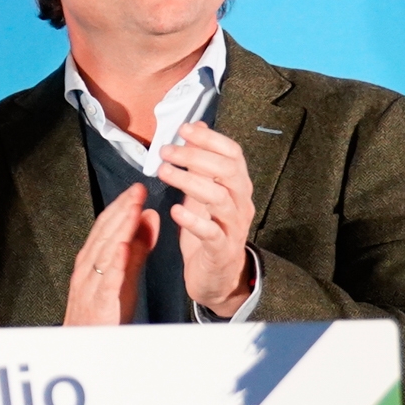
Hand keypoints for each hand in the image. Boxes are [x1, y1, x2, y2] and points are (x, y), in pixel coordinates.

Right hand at [63, 186, 156, 326]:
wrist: (84, 346)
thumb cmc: (103, 313)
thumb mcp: (124, 274)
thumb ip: (137, 248)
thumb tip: (149, 219)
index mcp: (93, 260)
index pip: (107, 227)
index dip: (121, 207)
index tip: (136, 190)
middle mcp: (88, 269)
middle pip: (105, 234)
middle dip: (121, 210)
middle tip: (136, 191)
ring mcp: (91, 284)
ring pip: (105, 251)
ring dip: (119, 228)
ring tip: (132, 209)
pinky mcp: (100, 301)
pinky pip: (107, 279)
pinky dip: (114, 262)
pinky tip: (122, 247)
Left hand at [156, 123, 256, 316]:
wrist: (217, 275)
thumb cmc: (209, 230)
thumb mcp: (204, 192)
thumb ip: (201, 163)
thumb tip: (196, 128)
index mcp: (237, 187)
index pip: (232, 154)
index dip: (210, 139)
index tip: (184, 129)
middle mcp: (240, 203)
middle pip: (227, 171)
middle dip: (196, 156)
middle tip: (166, 151)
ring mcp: (233, 227)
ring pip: (219, 198)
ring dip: (190, 181)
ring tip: (164, 172)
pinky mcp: (221, 250)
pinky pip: (211, 233)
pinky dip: (194, 220)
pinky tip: (175, 210)